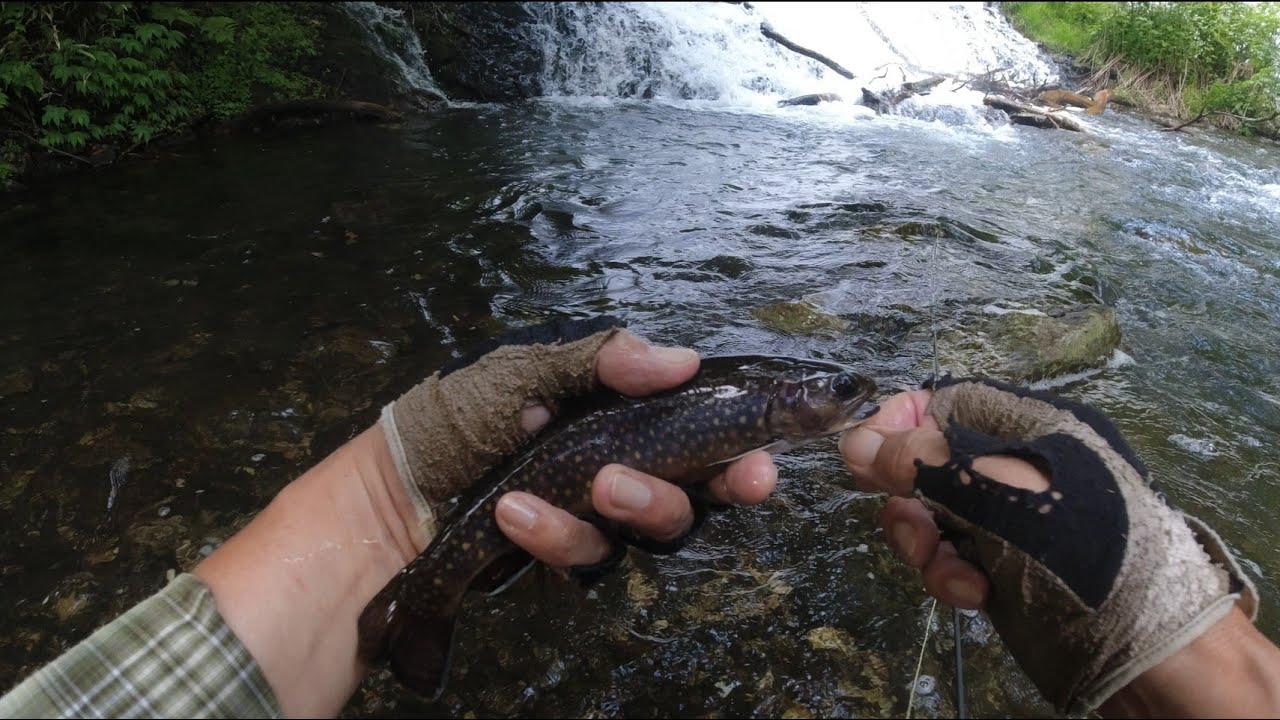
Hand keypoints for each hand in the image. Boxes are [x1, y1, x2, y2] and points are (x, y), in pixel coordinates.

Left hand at [378, 315, 776, 564]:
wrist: (389, 489)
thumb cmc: (458, 416)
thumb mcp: (526, 367)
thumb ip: (603, 360)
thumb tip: (683, 361)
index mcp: (623, 414)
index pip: (702, 430)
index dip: (744, 446)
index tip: (763, 458)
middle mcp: (623, 466)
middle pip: (700, 489)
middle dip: (720, 487)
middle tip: (735, 478)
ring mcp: (596, 516)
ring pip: (655, 530)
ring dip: (639, 504)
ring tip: (597, 483)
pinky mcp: (565, 554)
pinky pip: (588, 555)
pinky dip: (556, 532)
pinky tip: (516, 512)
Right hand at [837, 378, 1258, 715]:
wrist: (1142, 645)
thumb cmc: (1081, 545)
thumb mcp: (997, 488)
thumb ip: (921, 462)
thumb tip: (852, 443)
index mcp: (1027, 426)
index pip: (944, 402)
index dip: (897, 422)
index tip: (863, 455)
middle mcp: (1013, 467)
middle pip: (924, 462)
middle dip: (906, 495)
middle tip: (912, 525)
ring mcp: (1005, 521)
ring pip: (928, 516)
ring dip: (924, 543)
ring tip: (943, 565)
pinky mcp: (999, 567)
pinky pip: (947, 559)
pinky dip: (948, 575)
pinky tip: (973, 593)